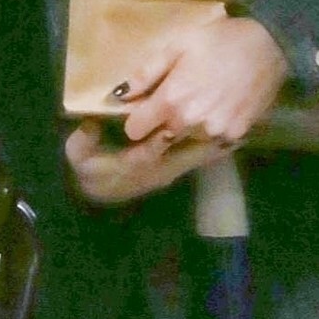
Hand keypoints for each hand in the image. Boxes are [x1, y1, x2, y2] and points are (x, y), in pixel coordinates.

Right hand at [64, 119, 226, 205]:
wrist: (101, 193)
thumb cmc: (89, 169)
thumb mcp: (77, 156)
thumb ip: (82, 142)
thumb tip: (89, 125)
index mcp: (130, 164)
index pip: (144, 155)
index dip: (155, 145)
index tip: (167, 131)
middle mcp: (154, 170)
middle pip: (181, 158)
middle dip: (201, 146)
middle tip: (223, 132)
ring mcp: (168, 171)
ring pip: (194, 159)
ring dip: (215, 148)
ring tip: (241, 134)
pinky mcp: (176, 169)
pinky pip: (198, 159)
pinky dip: (216, 150)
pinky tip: (235, 140)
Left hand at [114, 14, 288, 149]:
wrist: (269, 44)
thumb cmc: (219, 40)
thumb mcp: (177, 45)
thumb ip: (146, 73)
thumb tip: (119, 95)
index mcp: (171, 100)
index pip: (135, 130)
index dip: (137, 120)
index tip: (143, 110)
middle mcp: (190, 123)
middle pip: (161, 138)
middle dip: (163, 124)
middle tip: (178, 101)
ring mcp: (214, 132)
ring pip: (188, 140)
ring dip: (188, 128)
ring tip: (202, 102)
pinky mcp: (235, 135)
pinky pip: (213, 140)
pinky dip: (212, 129)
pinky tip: (220, 107)